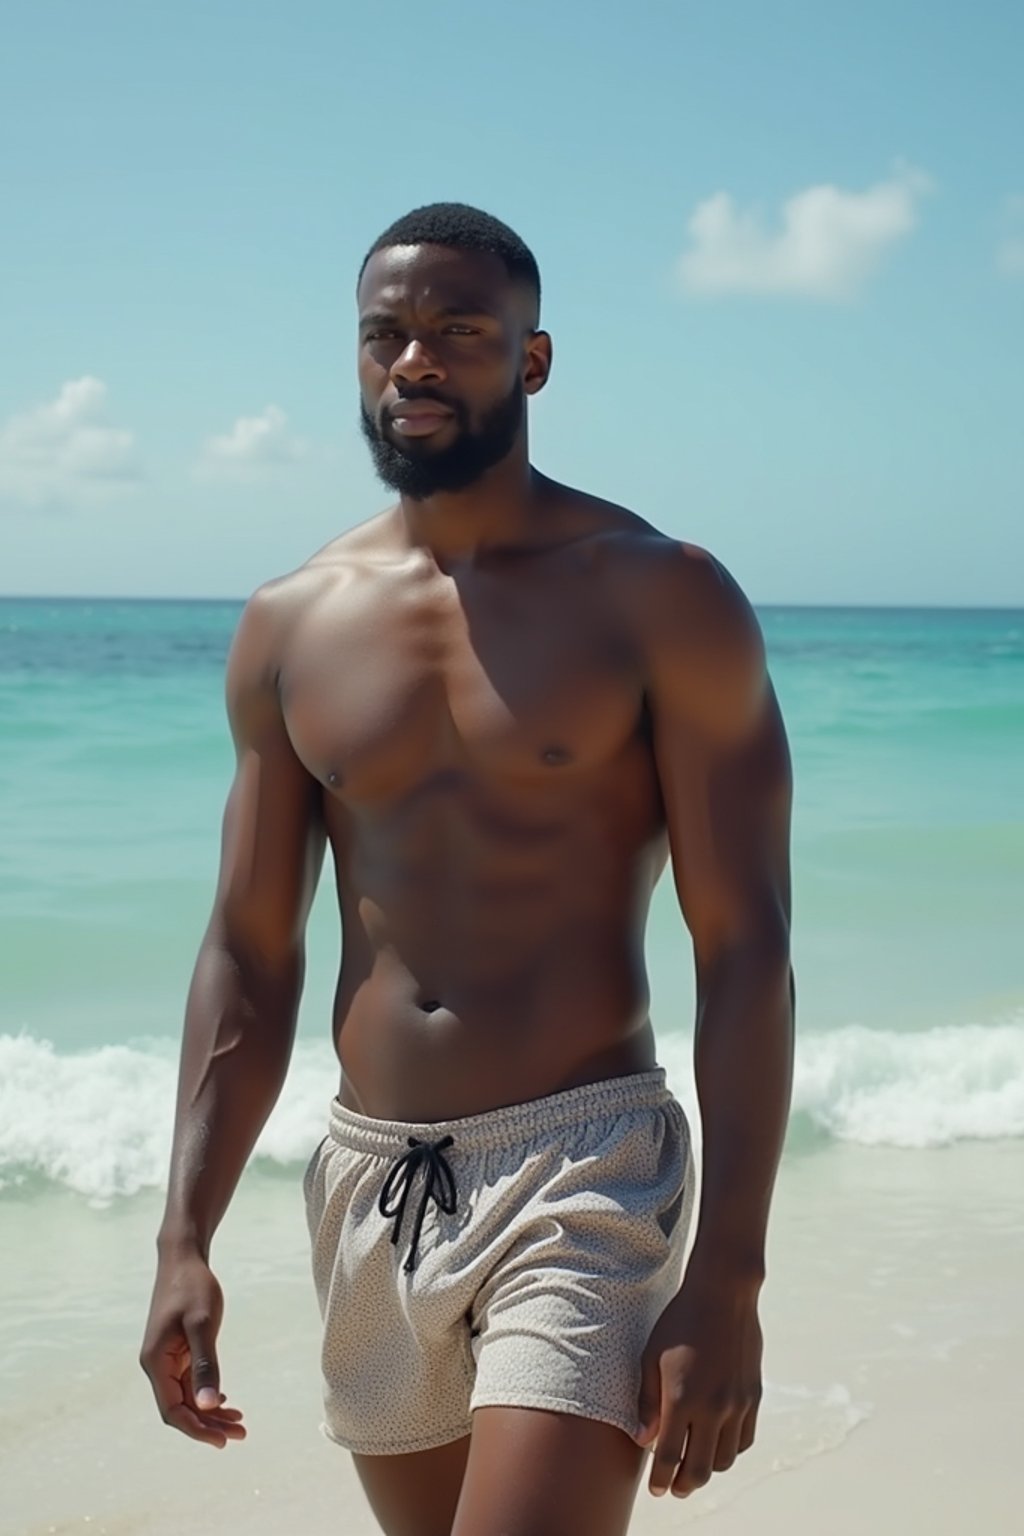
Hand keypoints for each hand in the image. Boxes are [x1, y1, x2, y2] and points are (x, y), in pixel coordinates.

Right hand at [139, 1248, 246, 1447]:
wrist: (183, 1258)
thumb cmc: (192, 1286)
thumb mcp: (203, 1324)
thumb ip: (205, 1365)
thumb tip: (208, 1406)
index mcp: (156, 1363)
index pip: (173, 1411)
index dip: (197, 1430)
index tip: (223, 1440)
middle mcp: (156, 1365)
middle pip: (180, 1408)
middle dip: (208, 1424)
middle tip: (241, 1433)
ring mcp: (165, 1359)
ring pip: (186, 1397)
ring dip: (210, 1411)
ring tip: (239, 1422)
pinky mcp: (175, 1351)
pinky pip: (188, 1382)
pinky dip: (206, 1393)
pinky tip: (224, 1398)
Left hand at [636, 1267, 762, 1497]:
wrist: (723, 1295)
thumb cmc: (679, 1322)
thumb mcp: (652, 1357)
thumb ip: (648, 1402)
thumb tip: (644, 1440)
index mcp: (682, 1397)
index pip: (669, 1456)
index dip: (661, 1478)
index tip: (656, 1488)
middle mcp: (712, 1407)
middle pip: (700, 1469)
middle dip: (683, 1485)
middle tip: (674, 1488)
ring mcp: (737, 1404)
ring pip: (725, 1460)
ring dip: (708, 1469)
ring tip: (694, 1466)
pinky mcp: (753, 1397)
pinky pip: (744, 1440)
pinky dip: (729, 1451)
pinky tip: (717, 1445)